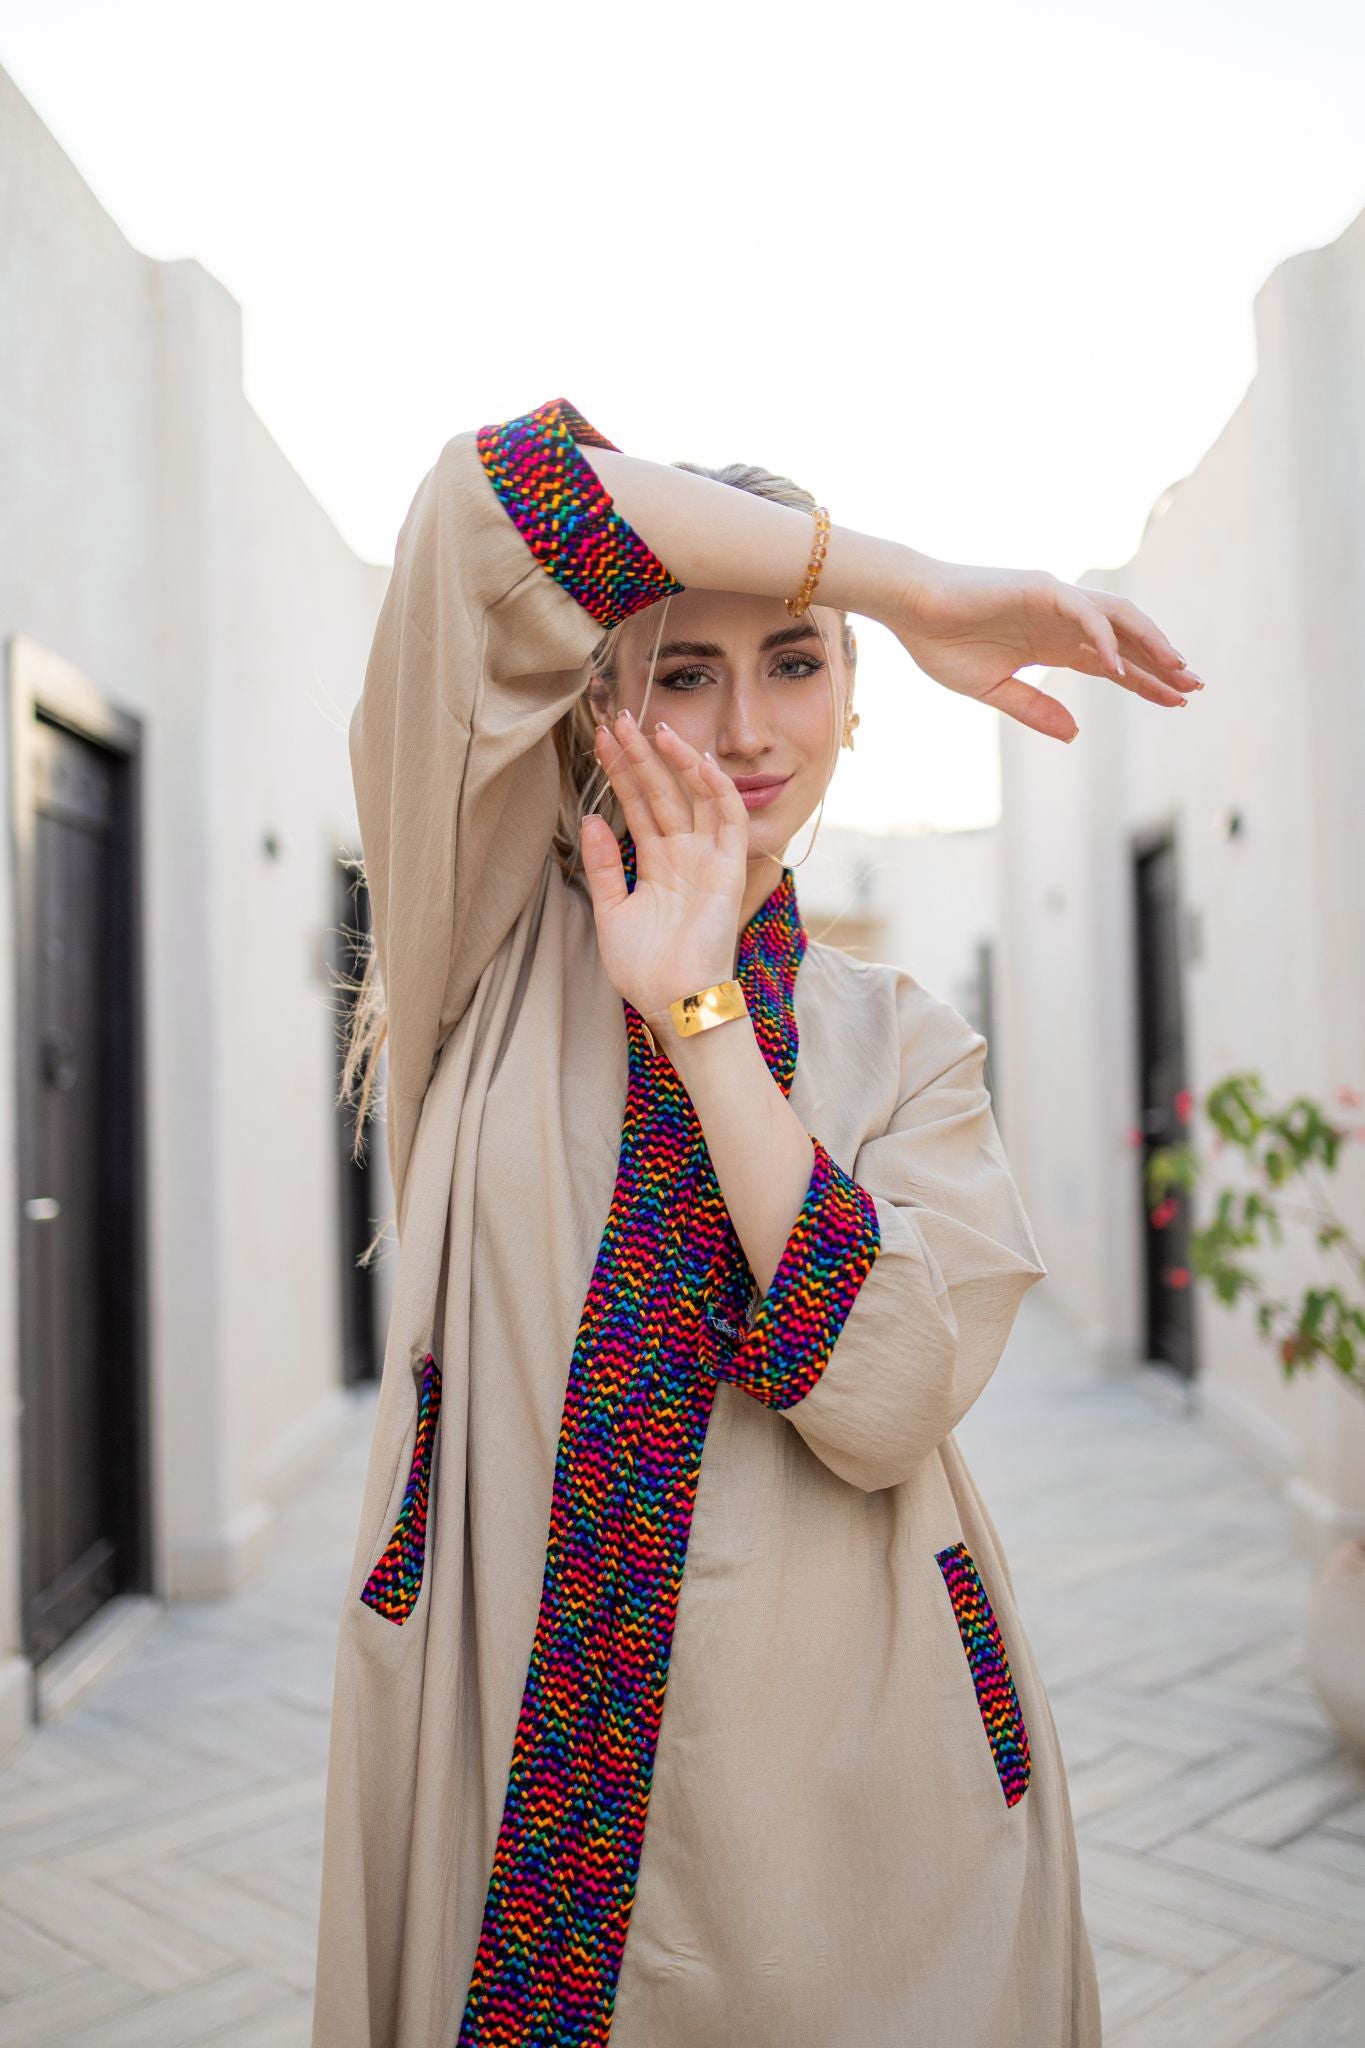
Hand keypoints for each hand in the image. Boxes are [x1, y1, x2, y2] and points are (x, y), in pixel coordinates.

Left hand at [579, 710, 747, 1020]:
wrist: (674, 1003)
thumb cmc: (645, 969)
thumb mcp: (611, 911)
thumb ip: (602, 865)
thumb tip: (590, 818)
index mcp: (657, 864)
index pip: (638, 806)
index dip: (620, 773)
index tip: (600, 740)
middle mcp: (684, 855)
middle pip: (661, 793)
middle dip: (640, 756)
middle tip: (618, 719)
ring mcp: (708, 858)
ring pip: (693, 795)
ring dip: (674, 761)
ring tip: (649, 727)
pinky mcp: (729, 867)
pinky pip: (728, 817)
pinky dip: (714, 786)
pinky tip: (694, 757)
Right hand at [885, 558, 1204, 741]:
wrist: (908, 609)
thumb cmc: (941, 644)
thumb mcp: (993, 691)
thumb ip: (1035, 709)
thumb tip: (1075, 734)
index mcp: (1051, 643)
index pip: (1112, 662)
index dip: (1146, 681)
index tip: (1178, 701)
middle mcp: (1062, 620)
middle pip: (1127, 641)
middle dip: (1162, 662)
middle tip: (1194, 687)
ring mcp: (1054, 601)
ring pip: (1118, 620)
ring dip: (1150, 643)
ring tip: (1177, 670)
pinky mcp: (1040, 589)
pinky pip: (1084, 615)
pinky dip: (1104, 640)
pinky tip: (1119, 669)